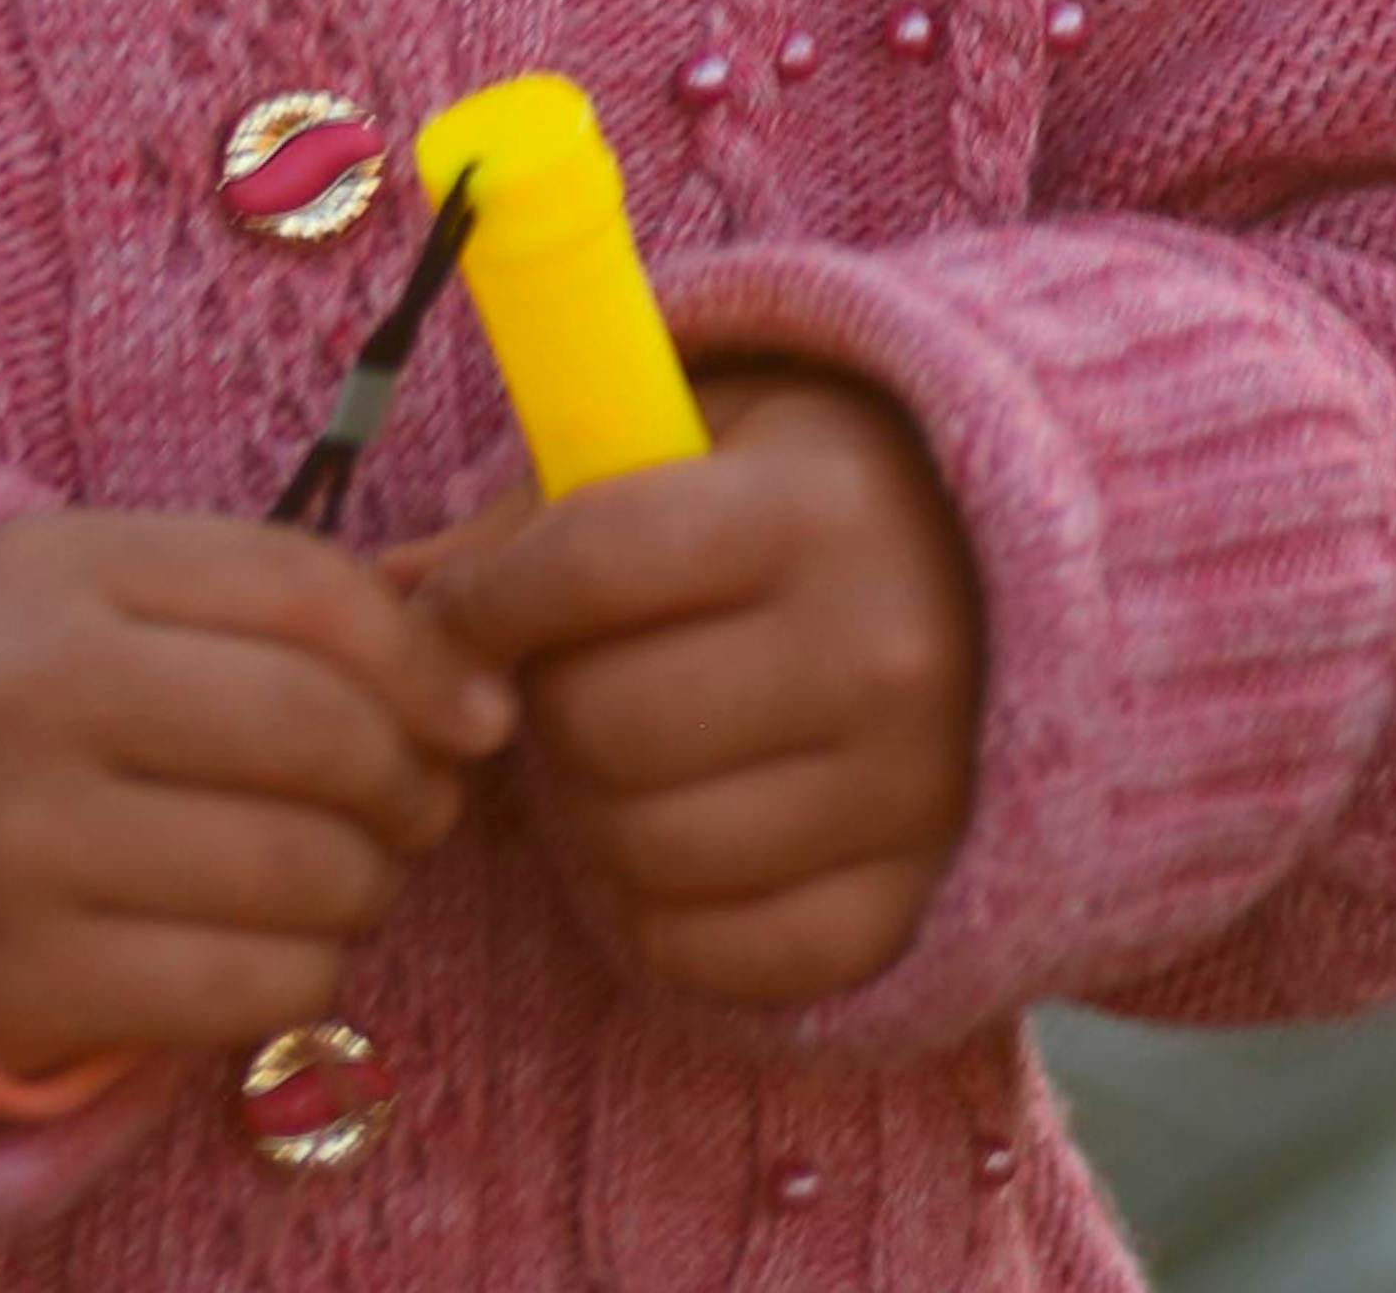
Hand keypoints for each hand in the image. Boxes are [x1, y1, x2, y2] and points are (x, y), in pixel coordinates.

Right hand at [0, 507, 518, 1071]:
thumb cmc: (14, 700)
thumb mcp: (105, 598)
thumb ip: (277, 603)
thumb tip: (479, 686)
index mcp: (51, 574)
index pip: (304, 593)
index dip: (425, 657)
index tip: (474, 710)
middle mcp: (24, 698)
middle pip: (320, 732)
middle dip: (409, 779)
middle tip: (412, 802)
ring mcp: (19, 847)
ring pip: (307, 870)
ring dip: (367, 882)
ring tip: (336, 871)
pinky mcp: (30, 983)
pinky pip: (260, 986)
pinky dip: (306, 970)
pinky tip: (269, 943)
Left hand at [399, 366, 984, 1004]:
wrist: (1012, 573)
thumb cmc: (803, 488)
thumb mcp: (688, 438)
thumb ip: (538, 516)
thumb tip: (384, 597)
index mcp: (815, 511)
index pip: (592, 564)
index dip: (488, 602)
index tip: (463, 616)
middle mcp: (882, 654)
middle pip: (606, 724)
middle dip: (547, 708)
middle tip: (569, 681)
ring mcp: (912, 793)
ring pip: (649, 848)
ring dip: (597, 812)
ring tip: (627, 754)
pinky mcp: (918, 901)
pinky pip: (728, 956)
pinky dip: (666, 915)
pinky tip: (676, 836)